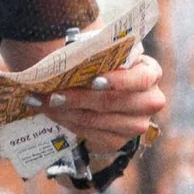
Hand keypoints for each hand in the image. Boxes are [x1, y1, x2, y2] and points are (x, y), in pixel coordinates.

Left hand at [42, 48, 166, 158]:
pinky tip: (52, 113)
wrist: (109, 95)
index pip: (140, 79)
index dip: (117, 81)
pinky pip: (90, 134)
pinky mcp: (119, 141)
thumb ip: (97, 54)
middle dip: (78, 97)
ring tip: (43, 102)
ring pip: (97, 119)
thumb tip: (69, 52)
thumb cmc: (107, 68)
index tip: (93, 80)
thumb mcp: (107, 56)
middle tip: (52, 94)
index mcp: (150, 73)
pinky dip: (67, 122)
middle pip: (112, 102)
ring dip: (66, 111)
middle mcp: (150, 101)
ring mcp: (136, 125)